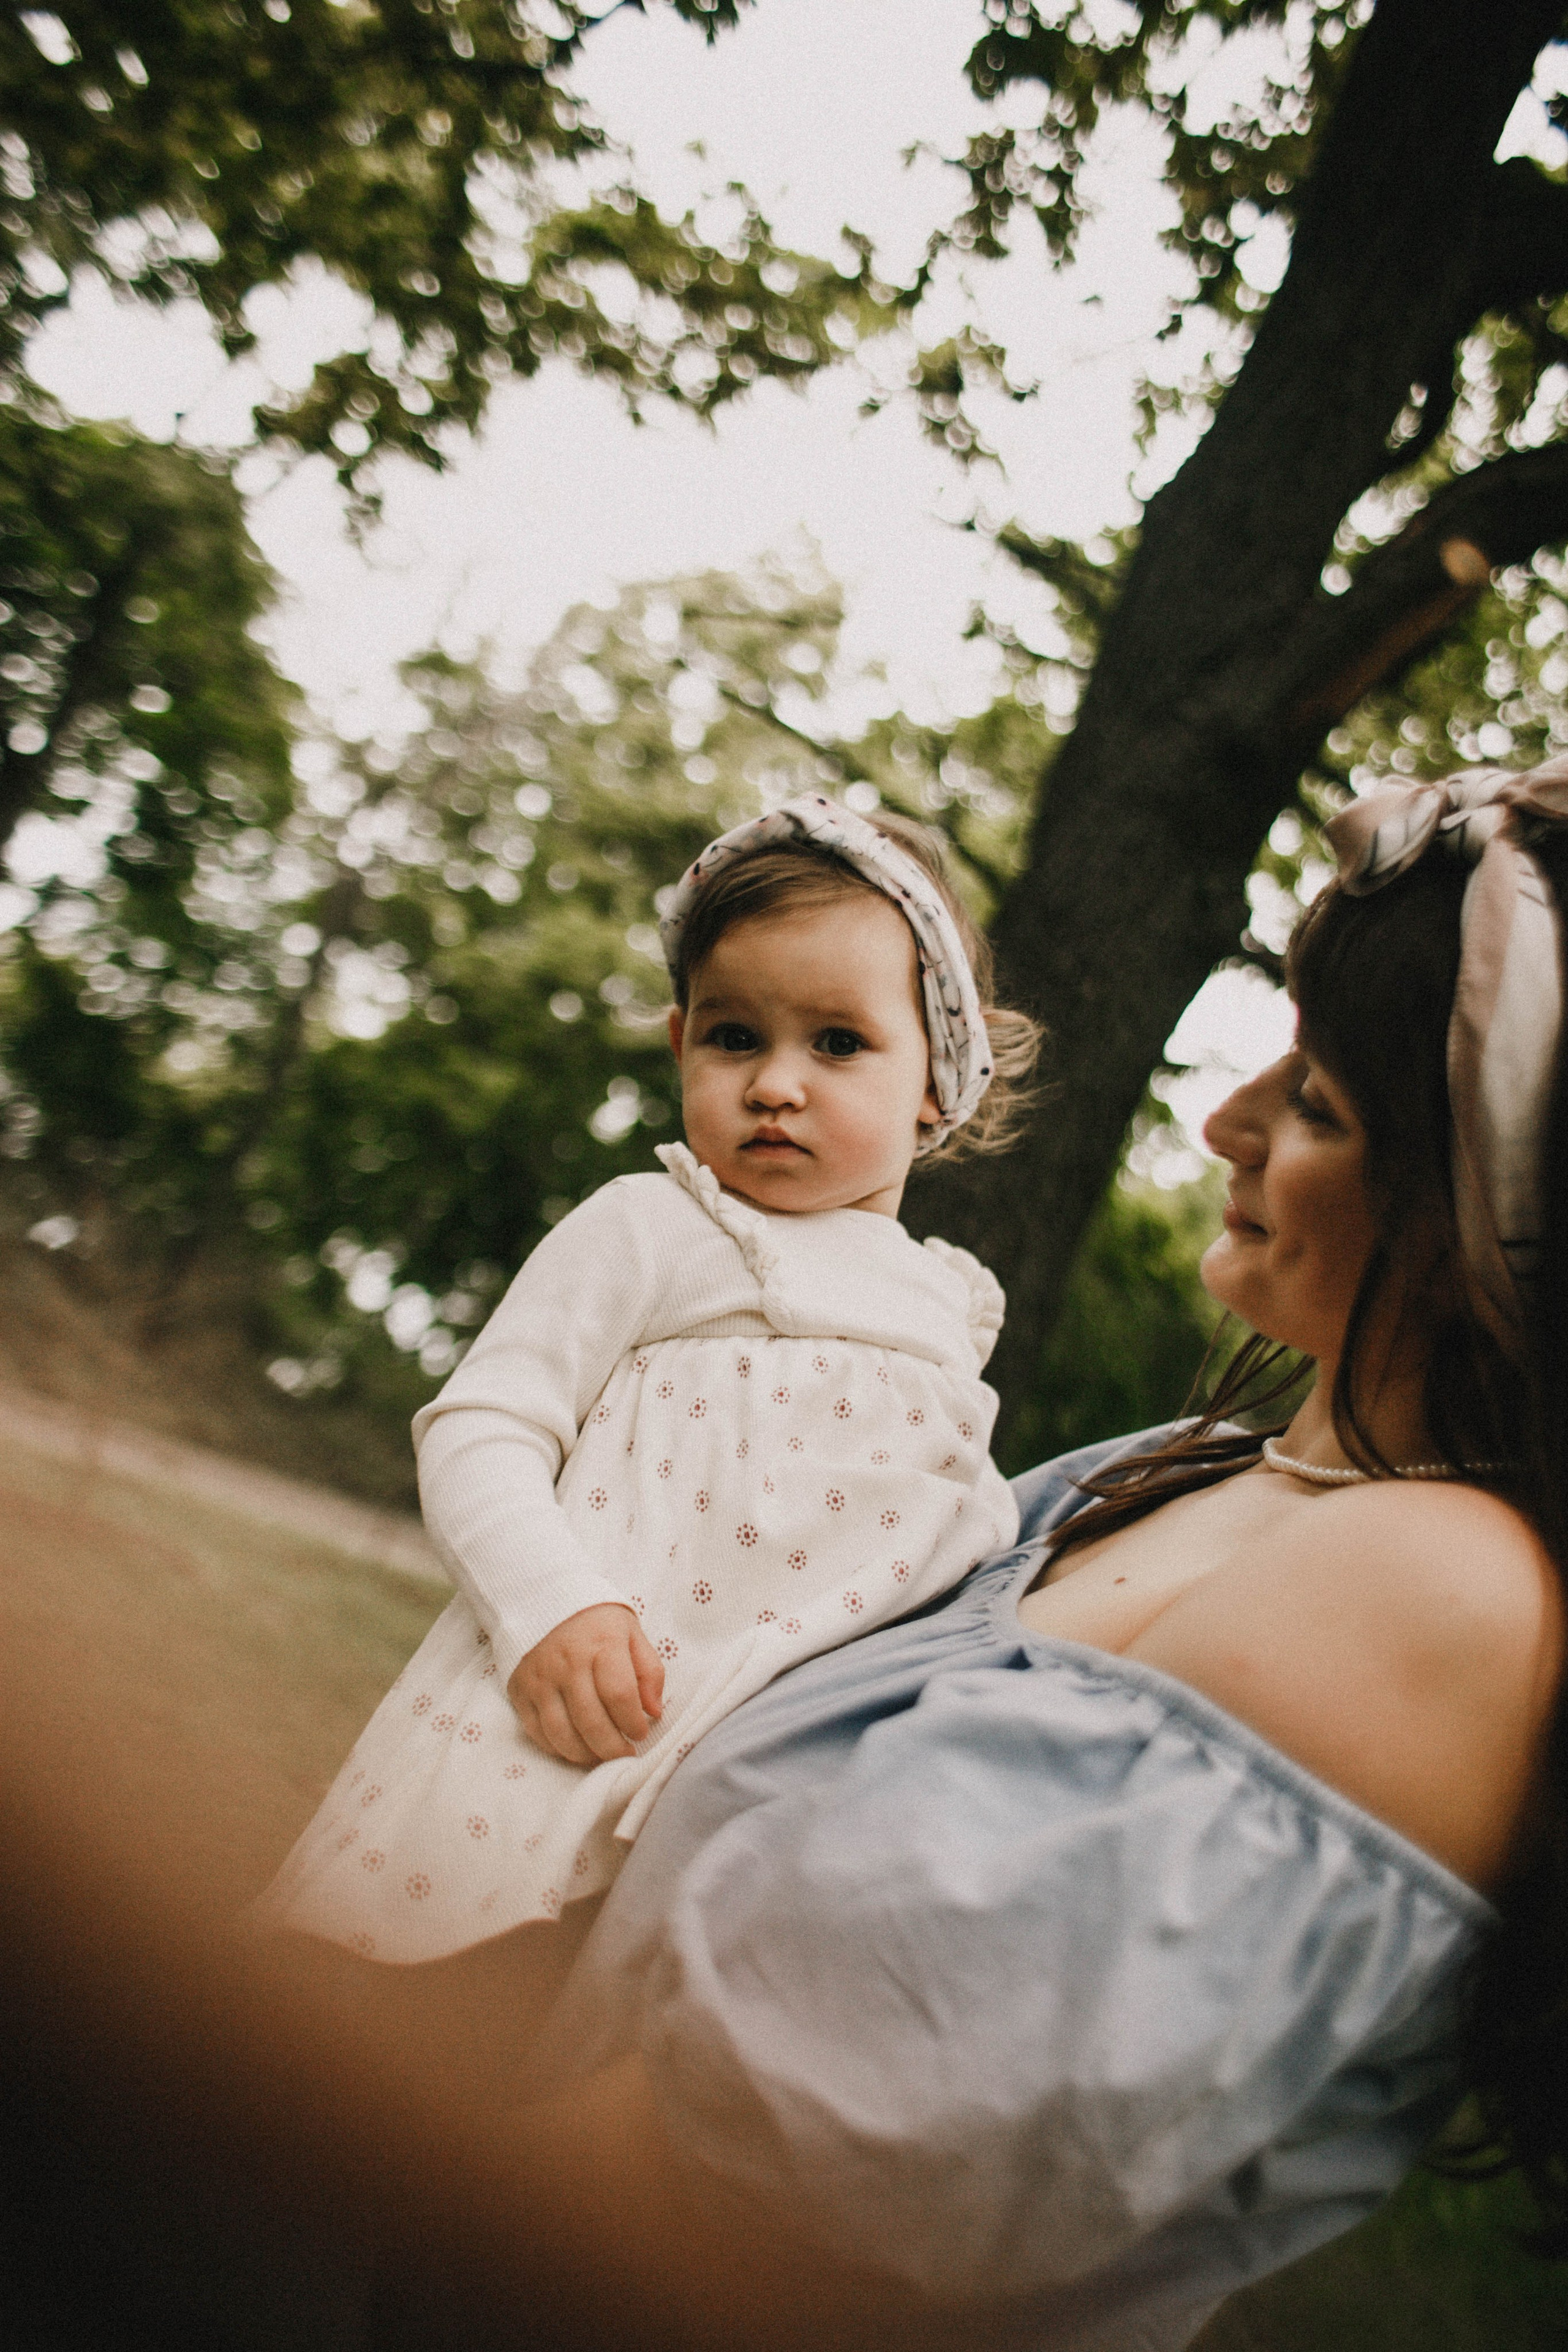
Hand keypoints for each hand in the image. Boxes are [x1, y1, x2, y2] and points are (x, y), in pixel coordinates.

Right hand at [508, 1604, 664, 1765]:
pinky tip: (576, 1748)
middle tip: (625, 1755)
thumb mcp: (632, 1635)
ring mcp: (540, 1678)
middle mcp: (567, 1662)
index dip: (633, 1723)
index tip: (641, 1733)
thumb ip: (650, 1672)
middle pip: (590, 1720)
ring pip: (561, 1733)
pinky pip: (536, 1732)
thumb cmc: (597, 1624)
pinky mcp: (520, 1690)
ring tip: (602, 1756)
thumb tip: (654, 1712)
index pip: (620, 1694)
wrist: (543, 1602)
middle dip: (612, 1748)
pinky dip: (557, 1749)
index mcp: (601, 1644)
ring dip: (585, 1755)